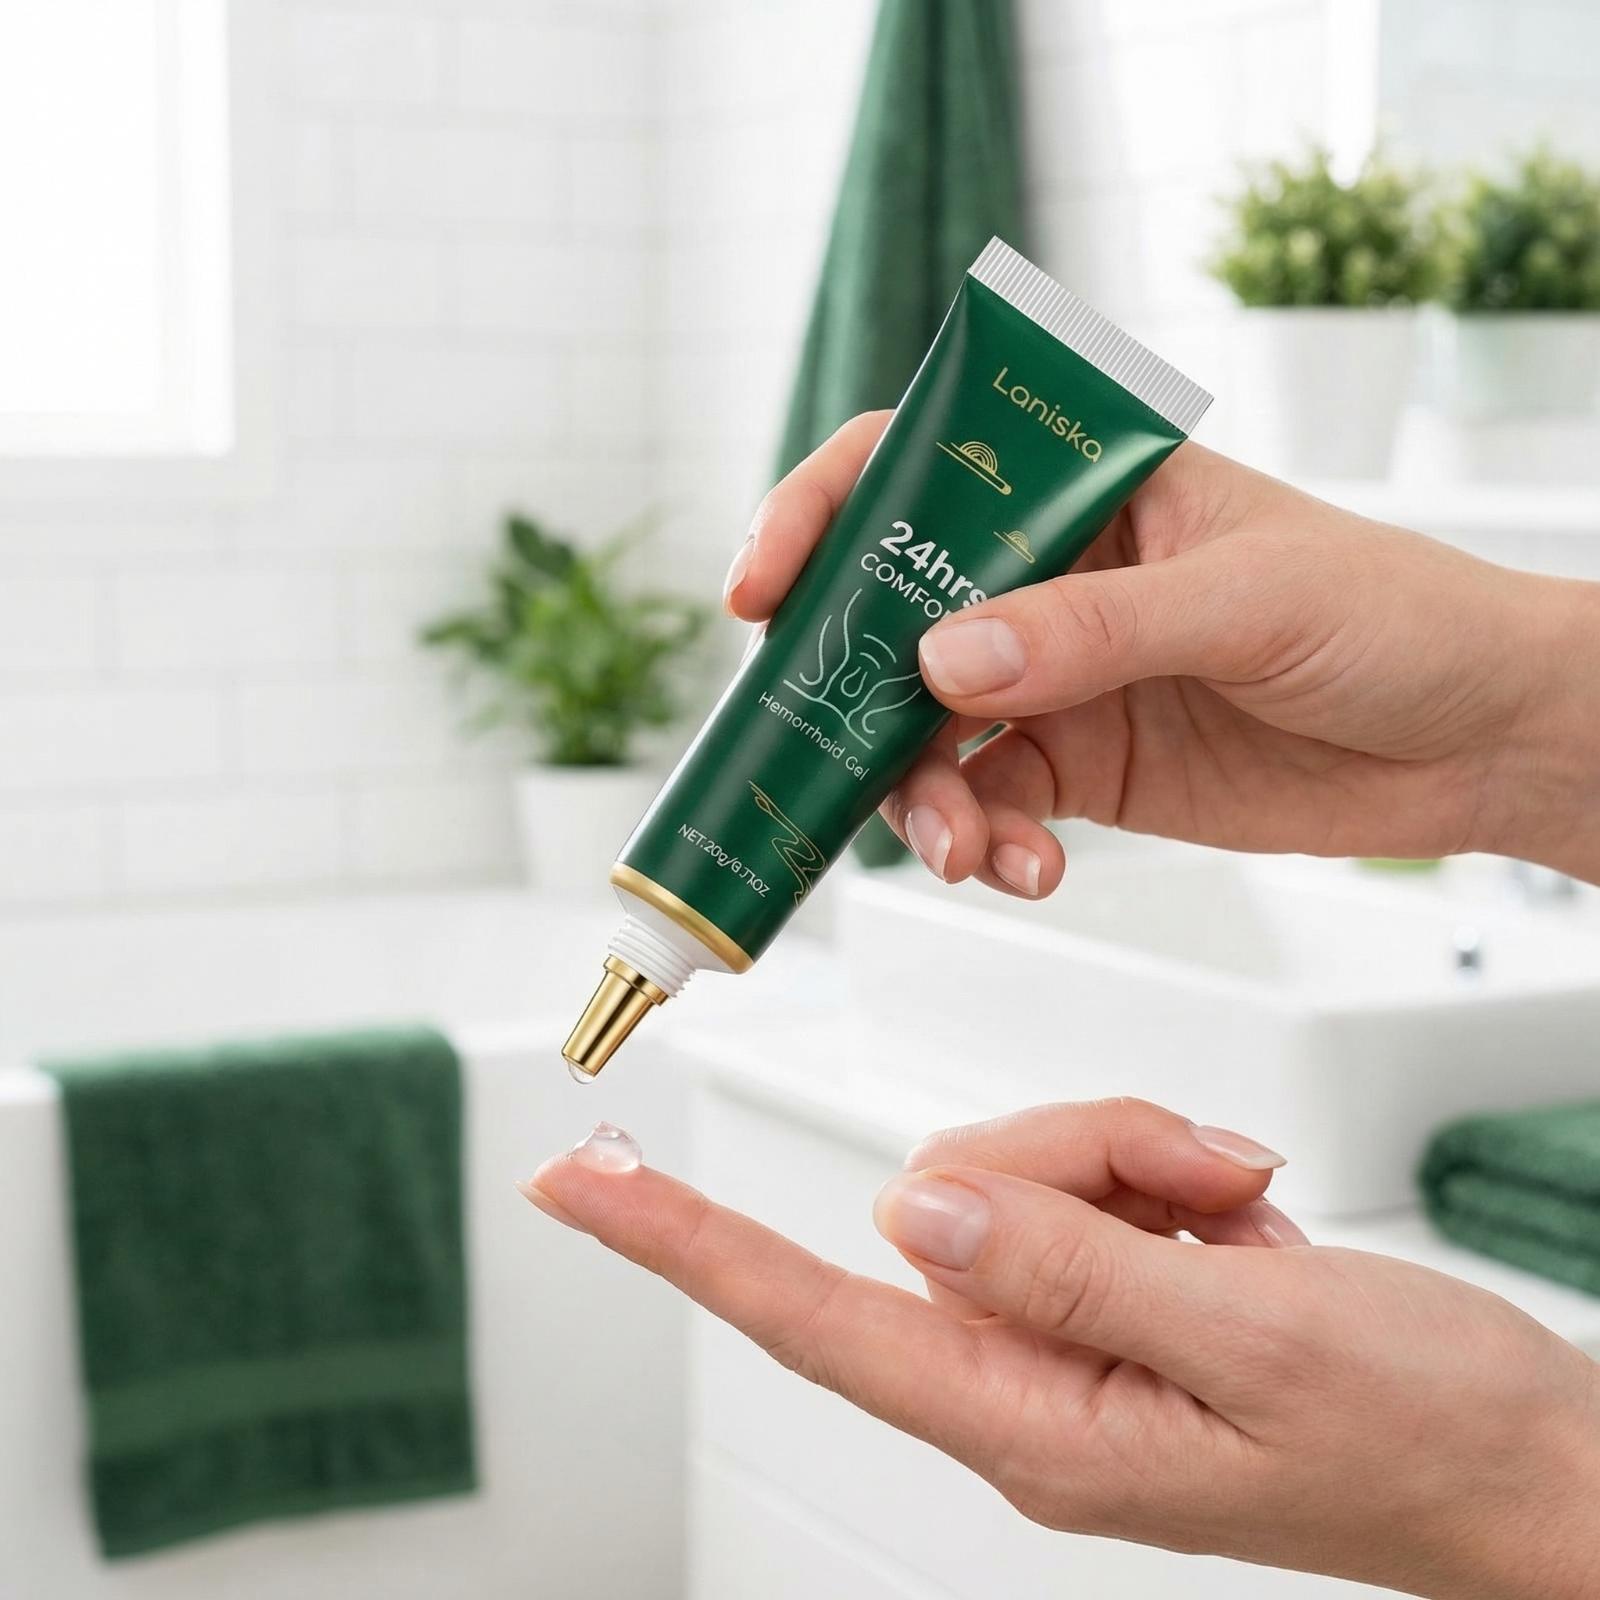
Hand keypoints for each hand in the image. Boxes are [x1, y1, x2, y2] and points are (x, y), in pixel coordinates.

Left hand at [523, 1098, 1599, 1598]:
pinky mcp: (1112, 1295)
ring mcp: (1068, 1338)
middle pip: (954, 1194)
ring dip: (1134, 1157)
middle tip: (1208, 1194)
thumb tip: (916, 1211)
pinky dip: (1162, 1168)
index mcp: (1034, 1429)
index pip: (815, 1319)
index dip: (687, 1249)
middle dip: (1077, 1150)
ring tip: (1245, 1218)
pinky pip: (1085, 1174)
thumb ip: (1071, 1271)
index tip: (583, 1183)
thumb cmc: (1429, 1438)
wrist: (1530, 1467)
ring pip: (1022, 1166)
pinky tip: (1238, 1218)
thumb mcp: (1260, 1344)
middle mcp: (1025, 1386)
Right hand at [726, 415, 1599, 894]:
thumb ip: (1092, 629)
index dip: (820, 516)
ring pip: (926, 736)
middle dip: (850, 695)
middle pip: (892, 621)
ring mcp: (1057, 680)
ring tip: (965, 850)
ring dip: (919, 799)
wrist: (1476, 740)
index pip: (915, 471)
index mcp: (1083, 490)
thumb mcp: (1246, 598)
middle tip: (841, 757)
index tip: (761, 587)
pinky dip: (984, 846)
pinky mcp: (1080, 771)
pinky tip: (1028, 873)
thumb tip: (945, 661)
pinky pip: (989, 809)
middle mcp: (1049, 580)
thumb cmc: (1392, 614)